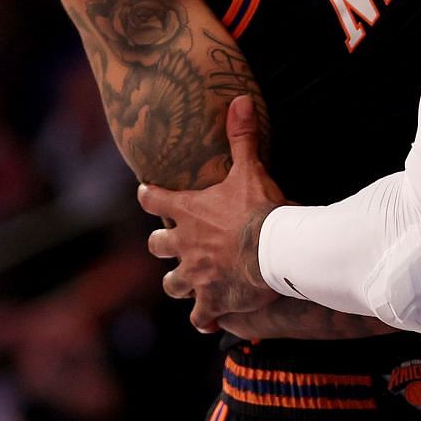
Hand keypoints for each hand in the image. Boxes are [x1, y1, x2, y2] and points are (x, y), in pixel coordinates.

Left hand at [141, 96, 282, 329]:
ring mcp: (195, 276)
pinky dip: (203, 318)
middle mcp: (184, 246)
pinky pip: (200, 317)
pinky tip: (208, 321)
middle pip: (158, 247)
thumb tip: (238, 99)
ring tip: (186, 283)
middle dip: (162, 245)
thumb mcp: (250, 169)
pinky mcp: (211, 301)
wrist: (274, 252)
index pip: (154, 201)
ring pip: (172, 284)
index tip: (145, 192)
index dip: (149, 196)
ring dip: (178, 283)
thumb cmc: (260, 210)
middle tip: (169, 243)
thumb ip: (242, 137)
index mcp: (188, 213)